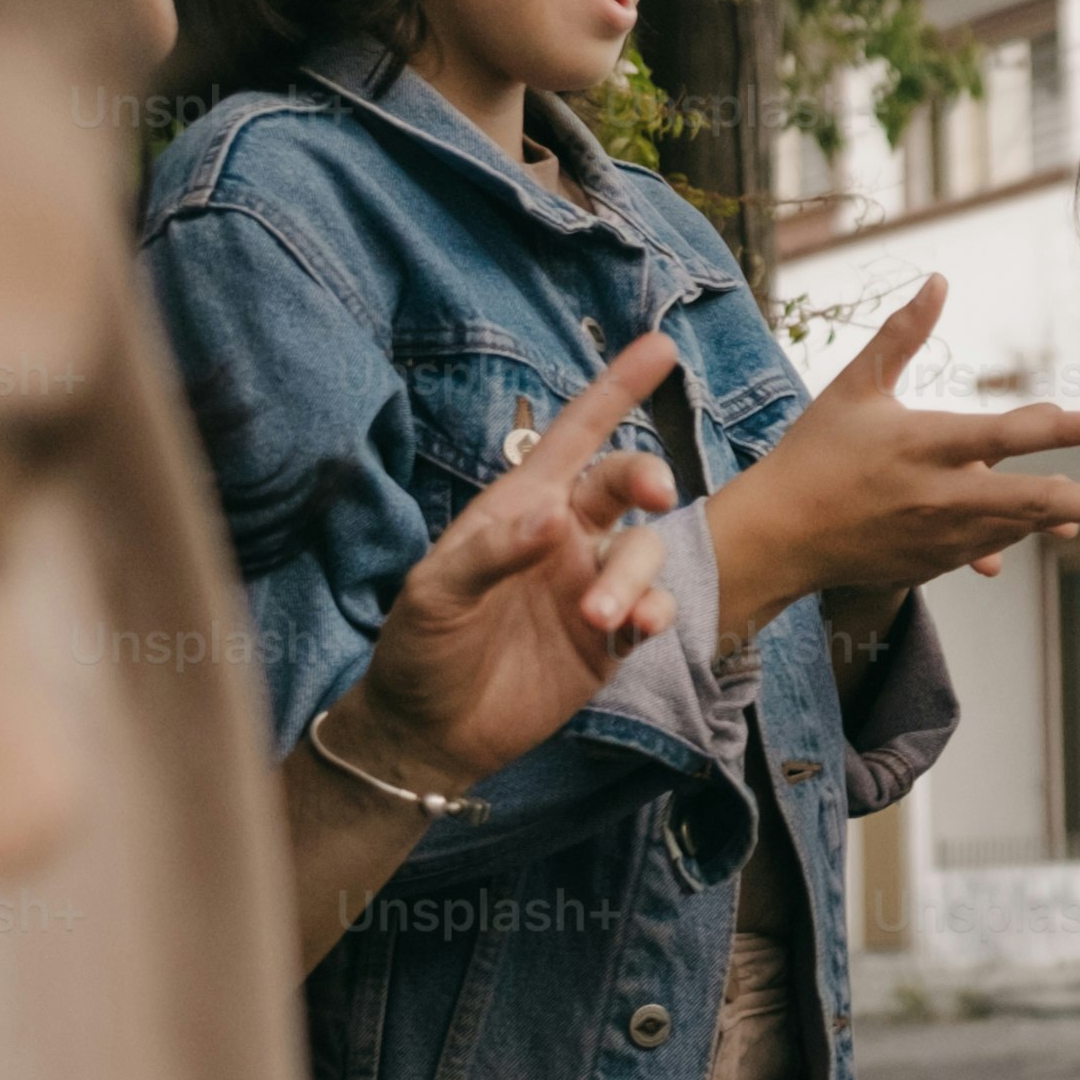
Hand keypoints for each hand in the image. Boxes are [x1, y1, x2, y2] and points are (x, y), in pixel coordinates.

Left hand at [343, 330, 684, 793]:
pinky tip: (634, 630)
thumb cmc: (420, 649)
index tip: (660, 347)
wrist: (431, 732)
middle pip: (625, 483)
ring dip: (634, 576)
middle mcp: (565, 537)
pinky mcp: (612, 638)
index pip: (575, 435)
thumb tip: (553, 517)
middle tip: (655, 494)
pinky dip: (655, 612)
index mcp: (520, 508)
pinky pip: (653, 608)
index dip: (616, 389)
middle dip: (647, 477)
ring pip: (644, 551)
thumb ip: (491, 551)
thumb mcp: (434, 594)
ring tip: (601, 617)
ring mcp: (591, 585)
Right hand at [730, 278, 1079, 602]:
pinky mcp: (937, 561)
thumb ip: (902, 334)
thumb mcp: (855, 386)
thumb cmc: (814, 453)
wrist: (777, 537)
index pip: (999, 435)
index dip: (1054, 430)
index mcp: (922, 446)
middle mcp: (939, 496)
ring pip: (1025, 527)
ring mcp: (942, 536)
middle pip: (1031, 501)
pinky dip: (1033, 531)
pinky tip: (1069, 521)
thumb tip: (939, 279)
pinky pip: (997, 545)